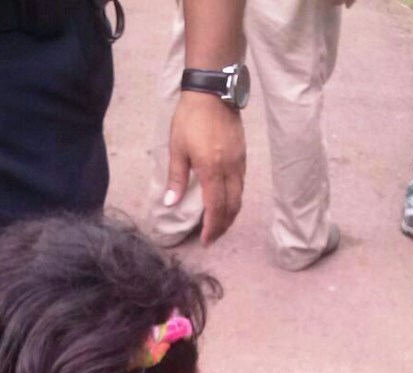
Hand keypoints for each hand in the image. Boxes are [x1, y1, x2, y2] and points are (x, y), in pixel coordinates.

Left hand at [165, 91, 244, 244]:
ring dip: (230, 215)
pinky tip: (226, 203)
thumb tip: (170, 204)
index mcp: (212, 169)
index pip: (216, 207)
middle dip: (223, 226)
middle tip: (213, 237)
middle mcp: (230, 169)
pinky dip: (234, 200)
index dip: (212, 227)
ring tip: (219, 225)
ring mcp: (239, 163)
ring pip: (239, 197)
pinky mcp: (243, 156)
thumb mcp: (177, 148)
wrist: (213, 91)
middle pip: (232, 207)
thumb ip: (176, 178)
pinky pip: (242, 185)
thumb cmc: (190, 118)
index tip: (206, 241)